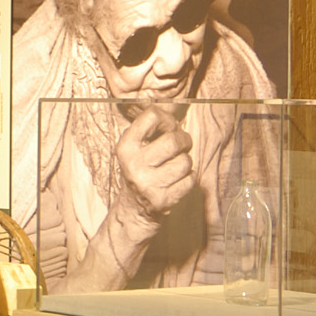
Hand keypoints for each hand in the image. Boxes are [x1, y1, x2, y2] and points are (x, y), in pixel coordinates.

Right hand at [113, 107, 195, 227]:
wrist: (133, 210)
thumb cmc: (140, 170)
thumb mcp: (134, 148)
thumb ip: (149, 127)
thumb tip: (170, 105)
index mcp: (125, 148)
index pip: (152, 116)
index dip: (167, 120)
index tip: (168, 127)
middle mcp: (134, 165)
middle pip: (173, 140)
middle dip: (184, 141)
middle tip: (182, 145)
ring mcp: (148, 184)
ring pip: (185, 162)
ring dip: (186, 162)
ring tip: (176, 166)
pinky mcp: (163, 200)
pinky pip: (190, 180)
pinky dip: (188, 179)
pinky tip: (178, 181)